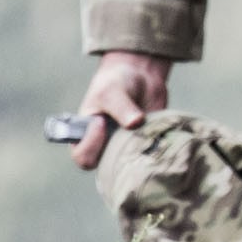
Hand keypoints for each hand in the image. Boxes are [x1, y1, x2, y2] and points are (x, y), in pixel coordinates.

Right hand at [72, 50, 171, 169]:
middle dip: (119, 152)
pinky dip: (158, 144)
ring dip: (140, 148)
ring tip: (145, 125)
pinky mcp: (147, 143)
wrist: (140, 75)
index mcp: (86, 137)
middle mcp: (105, 146)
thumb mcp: (113, 91)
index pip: (82, 157)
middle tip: (129, 128)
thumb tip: (136, 123)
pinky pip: (153, 152)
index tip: (101, 123)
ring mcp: (127, 147)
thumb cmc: (116, 83)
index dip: (90, 146)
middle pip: (109, 166)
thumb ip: (121, 107)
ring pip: (133, 162)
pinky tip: (159, 127)